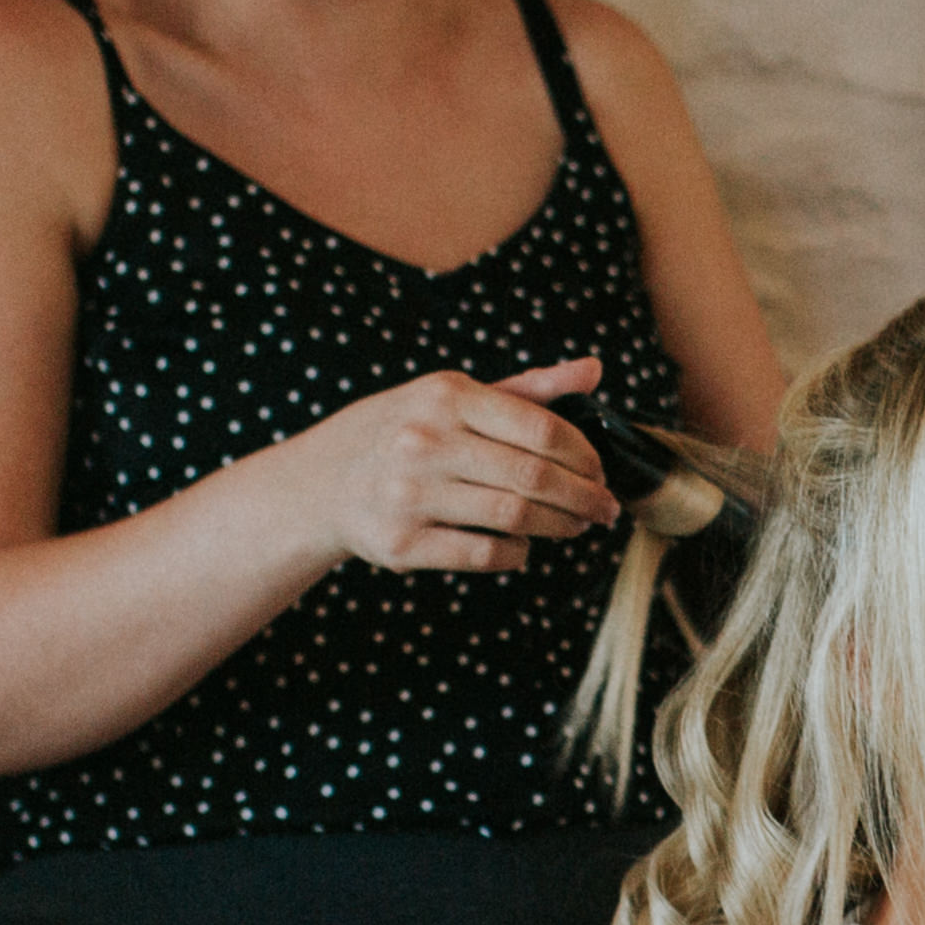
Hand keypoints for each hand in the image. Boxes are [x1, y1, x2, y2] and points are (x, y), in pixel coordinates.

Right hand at [290, 356, 614, 573]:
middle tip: (604, 508)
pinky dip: (516, 553)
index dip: (583, 454)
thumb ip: (527, 389)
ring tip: (576, 525)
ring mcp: (409, 495)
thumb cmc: (402, 433)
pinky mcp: (401, 544)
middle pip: (533, 476)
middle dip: (583, 495)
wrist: (319, 484)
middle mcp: (424, 441)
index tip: (600, 470)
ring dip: (559, 525)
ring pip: (513, 516)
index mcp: (445, 395)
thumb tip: (595, 370)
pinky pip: (482, 554)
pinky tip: (524, 546)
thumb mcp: (453, 397)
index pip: (539, 426)